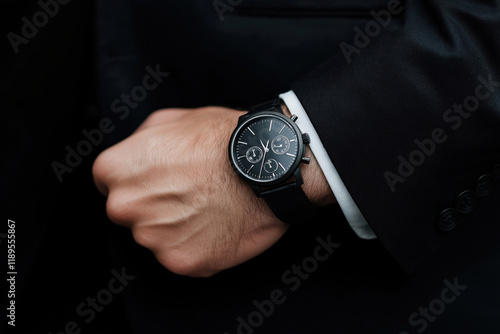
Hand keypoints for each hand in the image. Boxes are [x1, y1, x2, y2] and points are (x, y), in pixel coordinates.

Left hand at [93, 107, 333, 276]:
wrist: (268, 166)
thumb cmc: (224, 139)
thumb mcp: (174, 119)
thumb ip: (141, 140)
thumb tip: (136, 154)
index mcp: (118, 169)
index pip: (107, 182)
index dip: (135, 180)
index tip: (156, 180)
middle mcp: (126, 207)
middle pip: (129, 213)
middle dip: (151, 205)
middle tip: (187, 194)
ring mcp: (153, 238)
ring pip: (155, 238)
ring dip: (174, 228)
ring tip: (207, 209)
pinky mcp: (181, 262)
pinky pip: (181, 257)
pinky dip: (197, 247)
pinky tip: (216, 226)